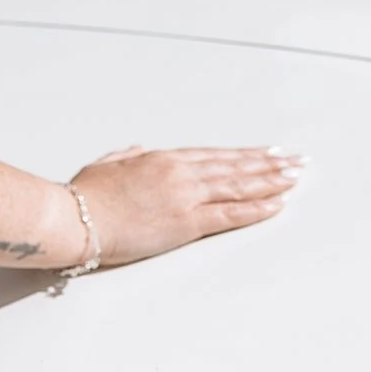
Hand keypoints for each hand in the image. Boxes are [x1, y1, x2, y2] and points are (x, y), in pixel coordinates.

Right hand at [71, 142, 302, 268]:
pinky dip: (256, 208)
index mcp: (161, 159)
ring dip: (271, 181)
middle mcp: (180, 173)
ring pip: (239, 185)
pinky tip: (277, 204)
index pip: (214, 156)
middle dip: (269, 164)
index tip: (266, 153)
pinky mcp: (185, 222)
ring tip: (296, 177)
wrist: (74, 218)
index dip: (244, 155)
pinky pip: (230, 214)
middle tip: (295, 162)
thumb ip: (125, 156)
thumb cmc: (83, 196)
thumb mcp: (105, 166)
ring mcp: (185, 196)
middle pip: (234, 167)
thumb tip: (137, 149)